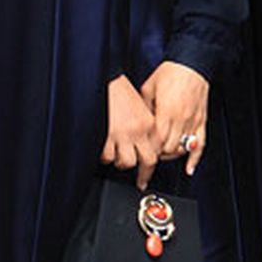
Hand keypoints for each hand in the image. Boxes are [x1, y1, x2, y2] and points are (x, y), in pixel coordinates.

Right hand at [101, 74, 160, 189]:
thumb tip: (145, 144)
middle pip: (148, 161)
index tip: (151, 172)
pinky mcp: (106, 135)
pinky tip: (104, 152)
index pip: (157, 149)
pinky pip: (108, 156)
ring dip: (121, 163)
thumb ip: (145, 125)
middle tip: (141, 181)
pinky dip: (105, 157)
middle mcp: (139, 130)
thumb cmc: (120, 91)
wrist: (104, 79)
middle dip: (144, 174)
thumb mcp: (140, 106)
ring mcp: (122, 134)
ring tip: (117, 158)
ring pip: (127, 162)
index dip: (155, 163)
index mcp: (149, 122)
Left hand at [140, 61, 208, 176]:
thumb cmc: (171, 72)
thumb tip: (137, 121)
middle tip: (151, 153)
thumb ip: (144, 107)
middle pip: (168, 148)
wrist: (191, 63)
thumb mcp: (148, 88)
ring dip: (172, 155)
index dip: (149, 148)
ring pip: (182, 149)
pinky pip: (200, 145)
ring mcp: (192, 121)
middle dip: (158, 153)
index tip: (142, 150)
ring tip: (163, 154)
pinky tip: (189, 169)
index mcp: (166, 111)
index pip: (157, 140)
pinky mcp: (202, 121)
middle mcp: (180, 119)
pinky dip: (195, 159)